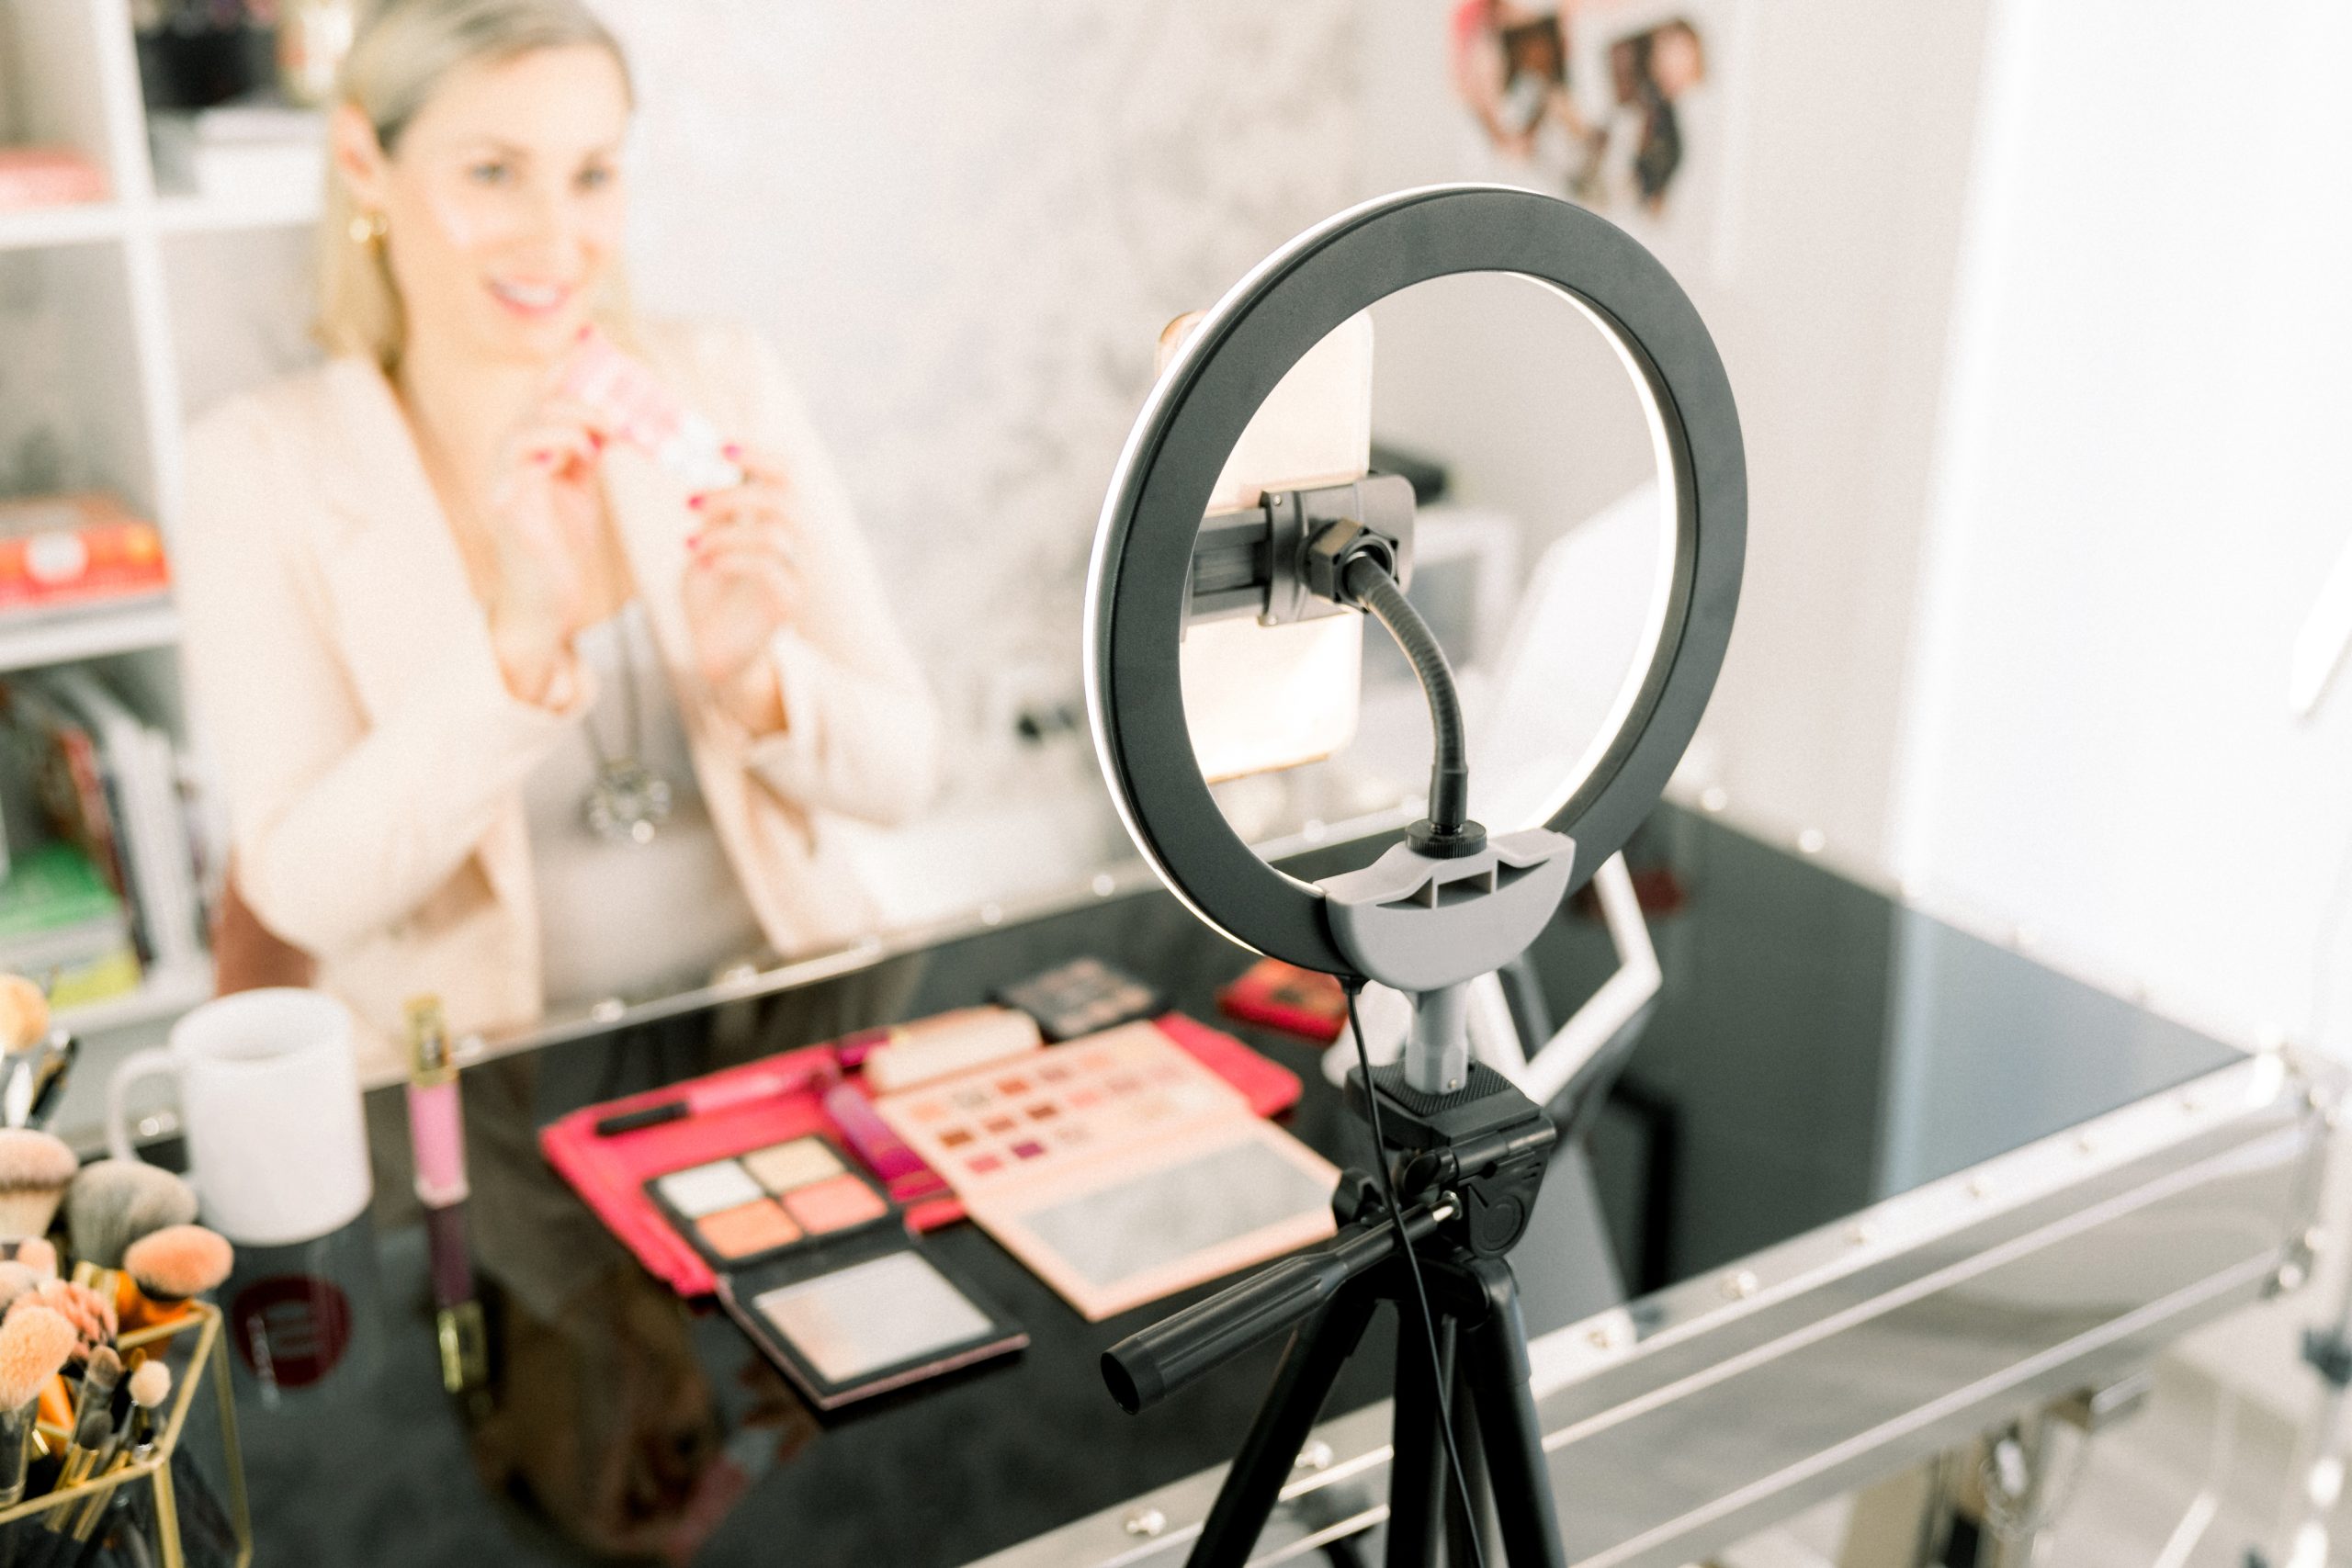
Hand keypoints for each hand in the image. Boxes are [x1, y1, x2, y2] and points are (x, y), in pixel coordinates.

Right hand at [481, 385, 616, 703]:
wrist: (546, 601)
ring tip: (609, 428)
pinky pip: (520, 458)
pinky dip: (554, 444)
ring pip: (528, 423)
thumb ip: (588, 450)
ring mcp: (504, 477)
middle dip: (585, 391)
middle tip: (625, 398)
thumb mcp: (580, 487)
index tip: (605, 343)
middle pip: (540, 400)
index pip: (547, 391)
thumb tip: (615, 416)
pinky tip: (585, 452)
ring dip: (573, 416)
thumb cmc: (561, 545)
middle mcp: (512, 456)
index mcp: (531, 447)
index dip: (572, 363)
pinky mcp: (506, 503)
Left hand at [681, 444, 802, 732]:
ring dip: (726, 531)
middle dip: (735, 494)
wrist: (715, 652)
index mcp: (773, 523)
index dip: (760, 456)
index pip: (785, 476)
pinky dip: (732, 558)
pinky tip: (705, 565)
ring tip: (690, 543)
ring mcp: (795, 572)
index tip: (722, 448)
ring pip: (777, 533)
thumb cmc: (709, 597)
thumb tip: (704, 477)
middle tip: (691, 503)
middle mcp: (792, 544)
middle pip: (786, 498)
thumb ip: (709, 518)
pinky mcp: (788, 601)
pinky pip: (770, 568)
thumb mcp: (701, 547)